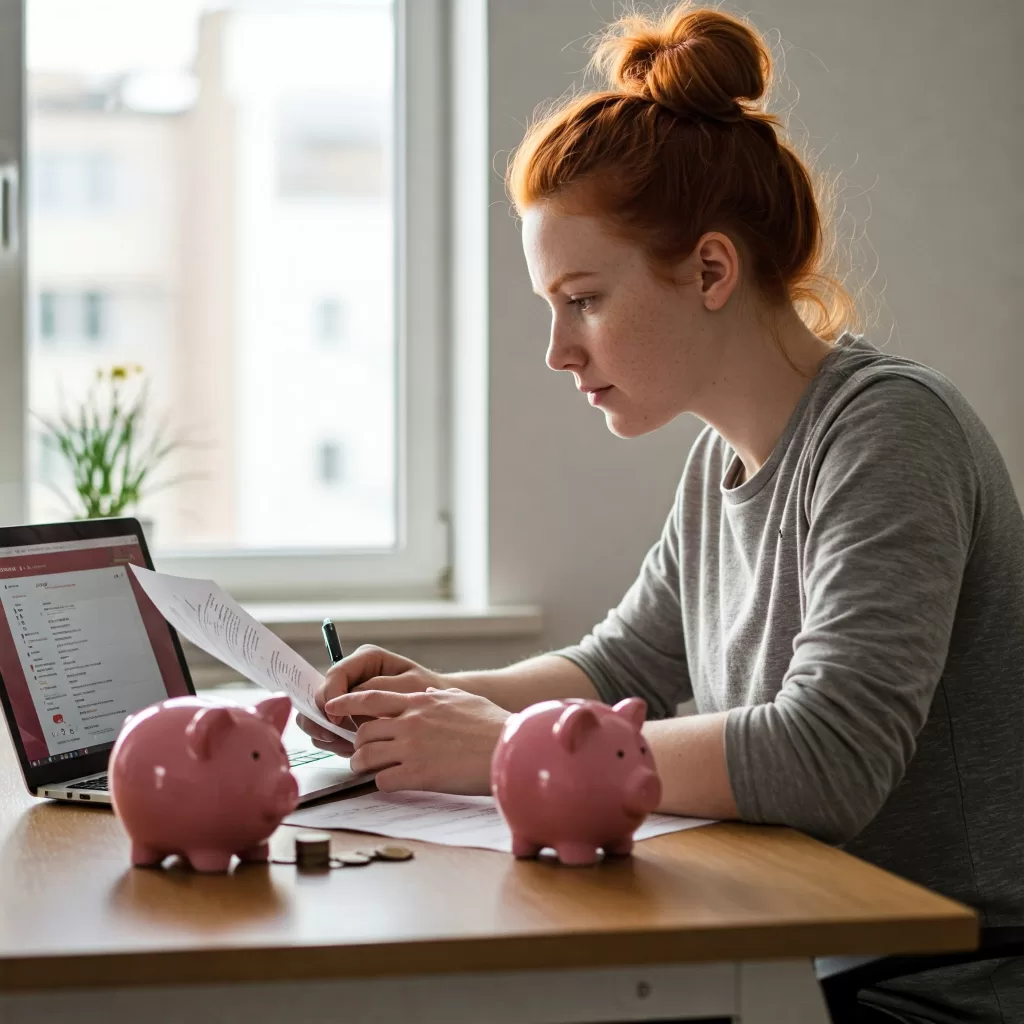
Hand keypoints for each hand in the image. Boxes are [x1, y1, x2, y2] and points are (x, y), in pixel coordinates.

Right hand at [296, 646, 445, 753]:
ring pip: (321, 714)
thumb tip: (351, 699)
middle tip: (334, 737)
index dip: (331, 698)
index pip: (335, 675)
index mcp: (367, 659)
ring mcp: (349, 695)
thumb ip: (379, 690)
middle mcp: (354, 674)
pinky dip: (336, 741)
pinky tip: (350, 750)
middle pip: (321, 695)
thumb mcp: (409, 687)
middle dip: (324, 719)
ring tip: (347, 748)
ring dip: (328, 733)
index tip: (336, 720)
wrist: (440, 709)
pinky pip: (331, 728)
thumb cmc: (429, 692)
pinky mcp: (349, 715)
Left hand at [316, 686, 509, 793]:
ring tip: (372, 771)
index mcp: (420, 701)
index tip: (332, 708)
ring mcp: (412, 747)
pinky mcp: (417, 774)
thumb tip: (428, 696)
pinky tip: (395, 784)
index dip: (346, 703)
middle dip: (358, 744)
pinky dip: (383, 783)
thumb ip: (440, 697)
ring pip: (365, 756)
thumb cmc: (493, 725)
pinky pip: (382, 780)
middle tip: (362, 754)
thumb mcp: (464, 700)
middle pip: (362, 730)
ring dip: (364, 765)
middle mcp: (411, 721)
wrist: (509, 749)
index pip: (370, 698)